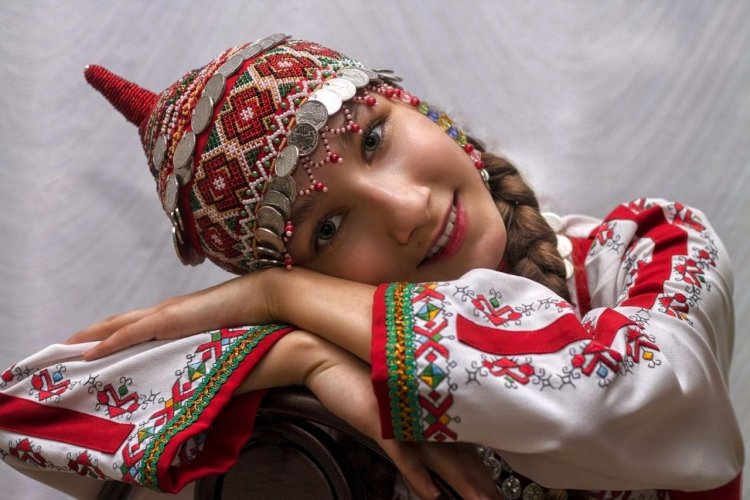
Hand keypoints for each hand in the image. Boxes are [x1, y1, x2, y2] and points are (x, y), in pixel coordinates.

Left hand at [64, 271, 277, 359]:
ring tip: (65, 349)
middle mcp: (167, 310)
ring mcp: (167, 312)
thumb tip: (202, 367)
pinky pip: (131, 332)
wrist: (266, 296)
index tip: (93, 345)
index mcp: (178, 314)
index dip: (112, 332)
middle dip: (90, 334)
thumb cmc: (251, 316)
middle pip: (118, 321)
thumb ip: (208, 347)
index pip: (137, 324)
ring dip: (90, 337)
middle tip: (65, 348)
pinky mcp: (171, 318)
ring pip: (117, 325)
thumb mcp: (223, 338)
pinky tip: (89, 353)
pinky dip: (108, 342)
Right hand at [283, 332, 499, 498]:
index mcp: (429, 411)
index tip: (499, 491)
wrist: (328, 355)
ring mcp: (404, 419)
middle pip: (462, 456)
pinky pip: (404, 454)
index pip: (466, 446)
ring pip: (443, 458)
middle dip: (484, 484)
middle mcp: (423, 415)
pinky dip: (419, 476)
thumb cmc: (358, 376)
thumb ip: (412, 416)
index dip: (485, 471)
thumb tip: (429, 437)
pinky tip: (432, 494)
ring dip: (465, 484)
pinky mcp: (382, 422)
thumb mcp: (391, 400)